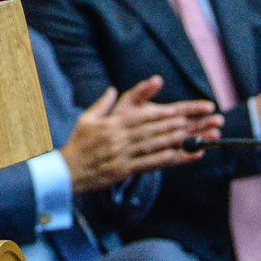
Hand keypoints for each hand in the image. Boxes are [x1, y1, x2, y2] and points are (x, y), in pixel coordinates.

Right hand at [59, 76, 221, 193]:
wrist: (67, 171)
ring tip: (192, 137)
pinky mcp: (123, 170)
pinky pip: (147, 164)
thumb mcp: (87, 119)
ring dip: (174, 141)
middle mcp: (119, 138)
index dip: (160, 114)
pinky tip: (178, 157)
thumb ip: (102, 104)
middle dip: (173, 125)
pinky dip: (164, 160)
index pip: (141, 117)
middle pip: (151, 130)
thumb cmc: (78, 144)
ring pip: (153, 146)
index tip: (177, 111)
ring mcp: (122, 155)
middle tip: (193, 121)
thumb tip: (113, 90)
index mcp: (112, 125)